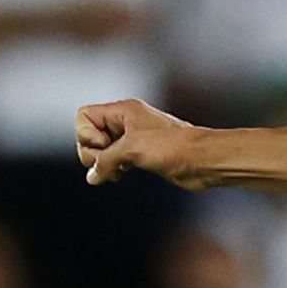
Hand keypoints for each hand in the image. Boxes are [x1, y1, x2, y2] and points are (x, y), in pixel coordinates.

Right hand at [76, 97, 199, 185]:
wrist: (202, 160)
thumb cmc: (173, 147)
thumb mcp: (132, 148)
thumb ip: (105, 160)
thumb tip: (92, 176)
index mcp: (122, 111)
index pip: (84, 116)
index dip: (86, 133)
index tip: (103, 144)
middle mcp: (125, 123)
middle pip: (89, 135)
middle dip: (93, 152)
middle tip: (109, 161)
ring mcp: (132, 140)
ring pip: (101, 150)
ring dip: (102, 163)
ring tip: (116, 171)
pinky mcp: (141, 156)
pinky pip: (114, 161)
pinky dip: (112, 170)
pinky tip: (120, 175)